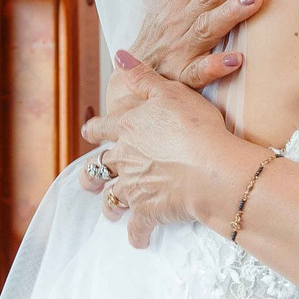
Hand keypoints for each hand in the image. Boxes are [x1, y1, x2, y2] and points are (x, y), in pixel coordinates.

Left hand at [82, 59, 265, 248]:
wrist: (210, 169)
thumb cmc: (194, 127)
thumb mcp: (171, 91)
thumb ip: (143, 77)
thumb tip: (120, 57)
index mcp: (127, 129)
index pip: (103, 127)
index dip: (95, 128)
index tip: (89, 131)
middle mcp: (124, 159)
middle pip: (99, 167)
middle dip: (92, 174)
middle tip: (87, 179)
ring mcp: (134, 187)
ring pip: (112, 198)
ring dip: (109, 205)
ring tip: (109, 211)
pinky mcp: (148, 211)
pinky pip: (137, 227)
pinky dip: (137, 234)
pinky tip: (137, 241)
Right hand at [126, 0, 270, 89]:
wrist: (131, 79)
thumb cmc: (158, 38)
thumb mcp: (168, 6)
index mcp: (178, 0)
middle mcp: (179, 19)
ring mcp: (180, 48)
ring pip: (207, 26)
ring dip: (231, 12)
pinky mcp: (181, 76)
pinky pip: (198, 72)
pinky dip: (216, 65)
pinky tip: (237, 59)